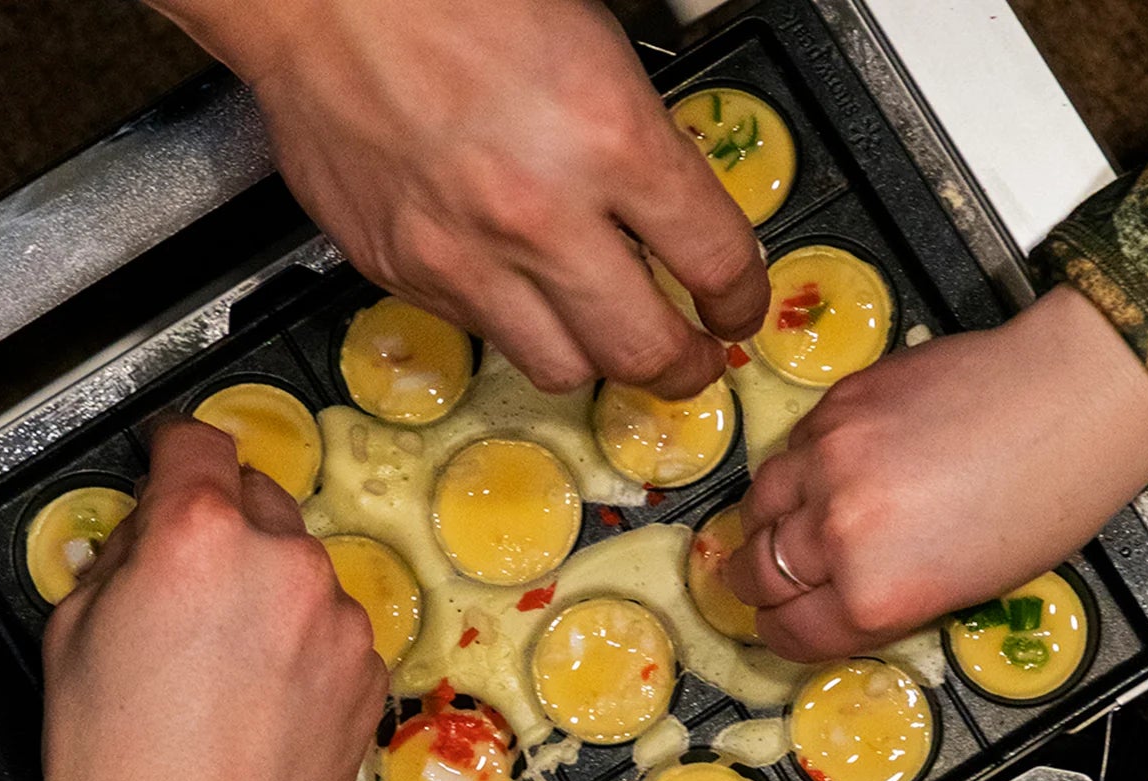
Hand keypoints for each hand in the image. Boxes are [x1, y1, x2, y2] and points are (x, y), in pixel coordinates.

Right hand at [33, 421, 387, 780]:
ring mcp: (340, 625)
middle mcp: (286, 568)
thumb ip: (122, 555)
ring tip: (226, 674)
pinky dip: (308, 651)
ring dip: (272, 597)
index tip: (176, 463)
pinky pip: (336, 636)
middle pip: (262, 503)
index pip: (200, 445)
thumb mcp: (71, 635)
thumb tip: (153, 527)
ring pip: (304, 576)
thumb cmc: (117, 775)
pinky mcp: (371, 678)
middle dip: (228, 531)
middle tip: (190, 593)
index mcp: (201, 540)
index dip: (178, 454)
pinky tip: (266, 706)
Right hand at [147, 0, 768, 397]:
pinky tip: (518, 287)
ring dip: (597, 361)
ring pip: (562, 370)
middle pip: (643, 352)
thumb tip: (672, 212)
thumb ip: (639, 140)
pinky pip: (482, 335)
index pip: (714, 262)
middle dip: (683, 369)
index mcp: (608, 136)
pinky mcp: (406, 274)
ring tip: (605, 338)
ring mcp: (466, 257)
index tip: (739, 308)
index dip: (741, 300)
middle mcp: (540, 214)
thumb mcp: (590, 44)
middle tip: (692, 362)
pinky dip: (514, 325)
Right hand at [724, 286, 1147, 660]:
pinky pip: (789, 449)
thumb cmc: (1047, 499)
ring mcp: (827, 462)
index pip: (786, 633)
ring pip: (757, 507)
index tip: (788, 625)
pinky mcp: (833, 406)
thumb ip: (884, 601)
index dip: (782, 633)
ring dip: (771, 522)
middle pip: (753, 574)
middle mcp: (837, 534)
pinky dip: (801, 466)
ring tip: (798, 520)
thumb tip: (834, 600)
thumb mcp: (967, 588)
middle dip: (761, 583)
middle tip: (777, 578)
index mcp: (875, 596)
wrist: (1073, 396)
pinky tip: (838, 467)